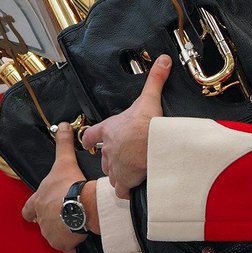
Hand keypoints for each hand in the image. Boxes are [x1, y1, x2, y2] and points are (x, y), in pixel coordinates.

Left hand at [21, 123, 90, 252]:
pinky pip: (67, 245)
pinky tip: (82, 234)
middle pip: (43, 222)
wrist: (81, 206)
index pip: (28, 209)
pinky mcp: (63, 244)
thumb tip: (63, 125)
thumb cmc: (69, 185)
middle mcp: (41, 220)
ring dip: (63, 230)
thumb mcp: (64, 161)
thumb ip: (62, 143)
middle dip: (51, 220)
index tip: (38, 209)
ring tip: (77, 222)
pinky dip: (73, 241)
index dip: (33, 209)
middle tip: (64, 214)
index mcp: (38, 202)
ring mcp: (51, 233)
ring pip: (55, 234)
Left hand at [80, 54, 170, 199]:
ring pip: (111, 174)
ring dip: (119, 175)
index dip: (88, 139)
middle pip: (104, 158)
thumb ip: (155, 79)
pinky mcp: (124, 180)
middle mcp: (108, 149)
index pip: (90, 135)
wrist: (153, 144)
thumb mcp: (149, 98)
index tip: (88, 143)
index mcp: (109, 130)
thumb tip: (163, 61)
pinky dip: (127, 191)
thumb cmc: (147, 123)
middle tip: (124, 159)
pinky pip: (121, 191)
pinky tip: (135, 189)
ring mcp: (115, 166)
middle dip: (112, 160)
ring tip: (130, 174)